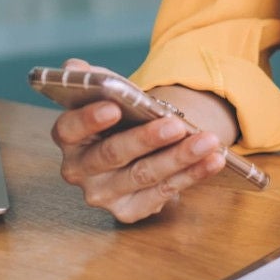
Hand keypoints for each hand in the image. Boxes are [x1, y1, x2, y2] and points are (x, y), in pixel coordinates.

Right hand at [50, 58, 227, 222]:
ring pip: (143, 175)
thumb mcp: (104, 92)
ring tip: (207, 141)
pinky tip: (211, 161)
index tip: (114, 107)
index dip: (90, 119)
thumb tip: (75, 68)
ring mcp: (103, 194)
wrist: (135, 147)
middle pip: (112, 154)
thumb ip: (89, 78)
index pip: (70, 128)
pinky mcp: (128, 210)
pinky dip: (191, 175)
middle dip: (147, 138)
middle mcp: (79, 169)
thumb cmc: (118, 117)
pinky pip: (162, 193)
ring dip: (179, 157)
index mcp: (67, 136)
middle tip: (176, 125)